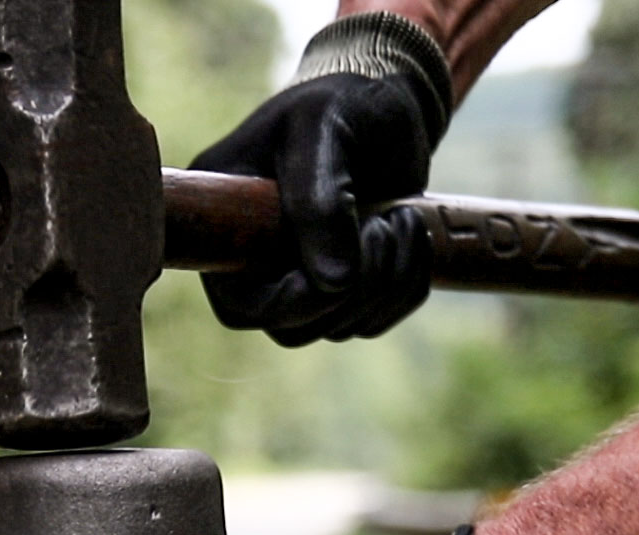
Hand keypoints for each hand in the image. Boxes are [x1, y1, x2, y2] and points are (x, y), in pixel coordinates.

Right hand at [190, 14, 451, 345]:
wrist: (386, 102)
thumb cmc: (342, 104)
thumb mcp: (322, 129)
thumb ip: (319, 199)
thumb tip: (332, 280)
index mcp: (226, 223)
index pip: (239, 306)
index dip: (291, 303)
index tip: (338, 269)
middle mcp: (256, 261)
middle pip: (293, 328)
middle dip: (353, 291)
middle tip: (384, 227)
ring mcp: (301, 276)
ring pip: (339, 328)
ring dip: (388, 285)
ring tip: (401, 219)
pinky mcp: (345, 283)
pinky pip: (374, 318)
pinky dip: (406, 288)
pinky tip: (412, 233)